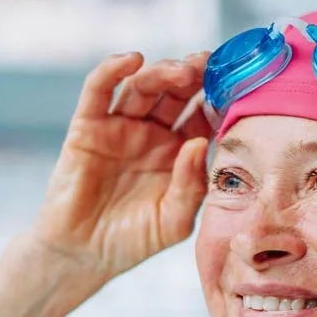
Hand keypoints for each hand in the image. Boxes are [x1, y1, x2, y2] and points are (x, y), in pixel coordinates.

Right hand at [31, 52, 214, 281]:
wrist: (82, 255)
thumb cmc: (132, 241)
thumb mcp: (174, 221)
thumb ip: (191, 187)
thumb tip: (200, 144)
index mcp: (179, 153)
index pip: (202, 116)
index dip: (216, 100)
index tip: (234, 87)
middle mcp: (152, 134)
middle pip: (175, 92)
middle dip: (193, 75)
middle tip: (208, 65)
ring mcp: (120, 127)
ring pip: (143, 86)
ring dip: (162, 71)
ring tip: (181, 70)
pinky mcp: (87, 127)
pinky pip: (98, 90)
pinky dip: (112, 70)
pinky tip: (132, 60)